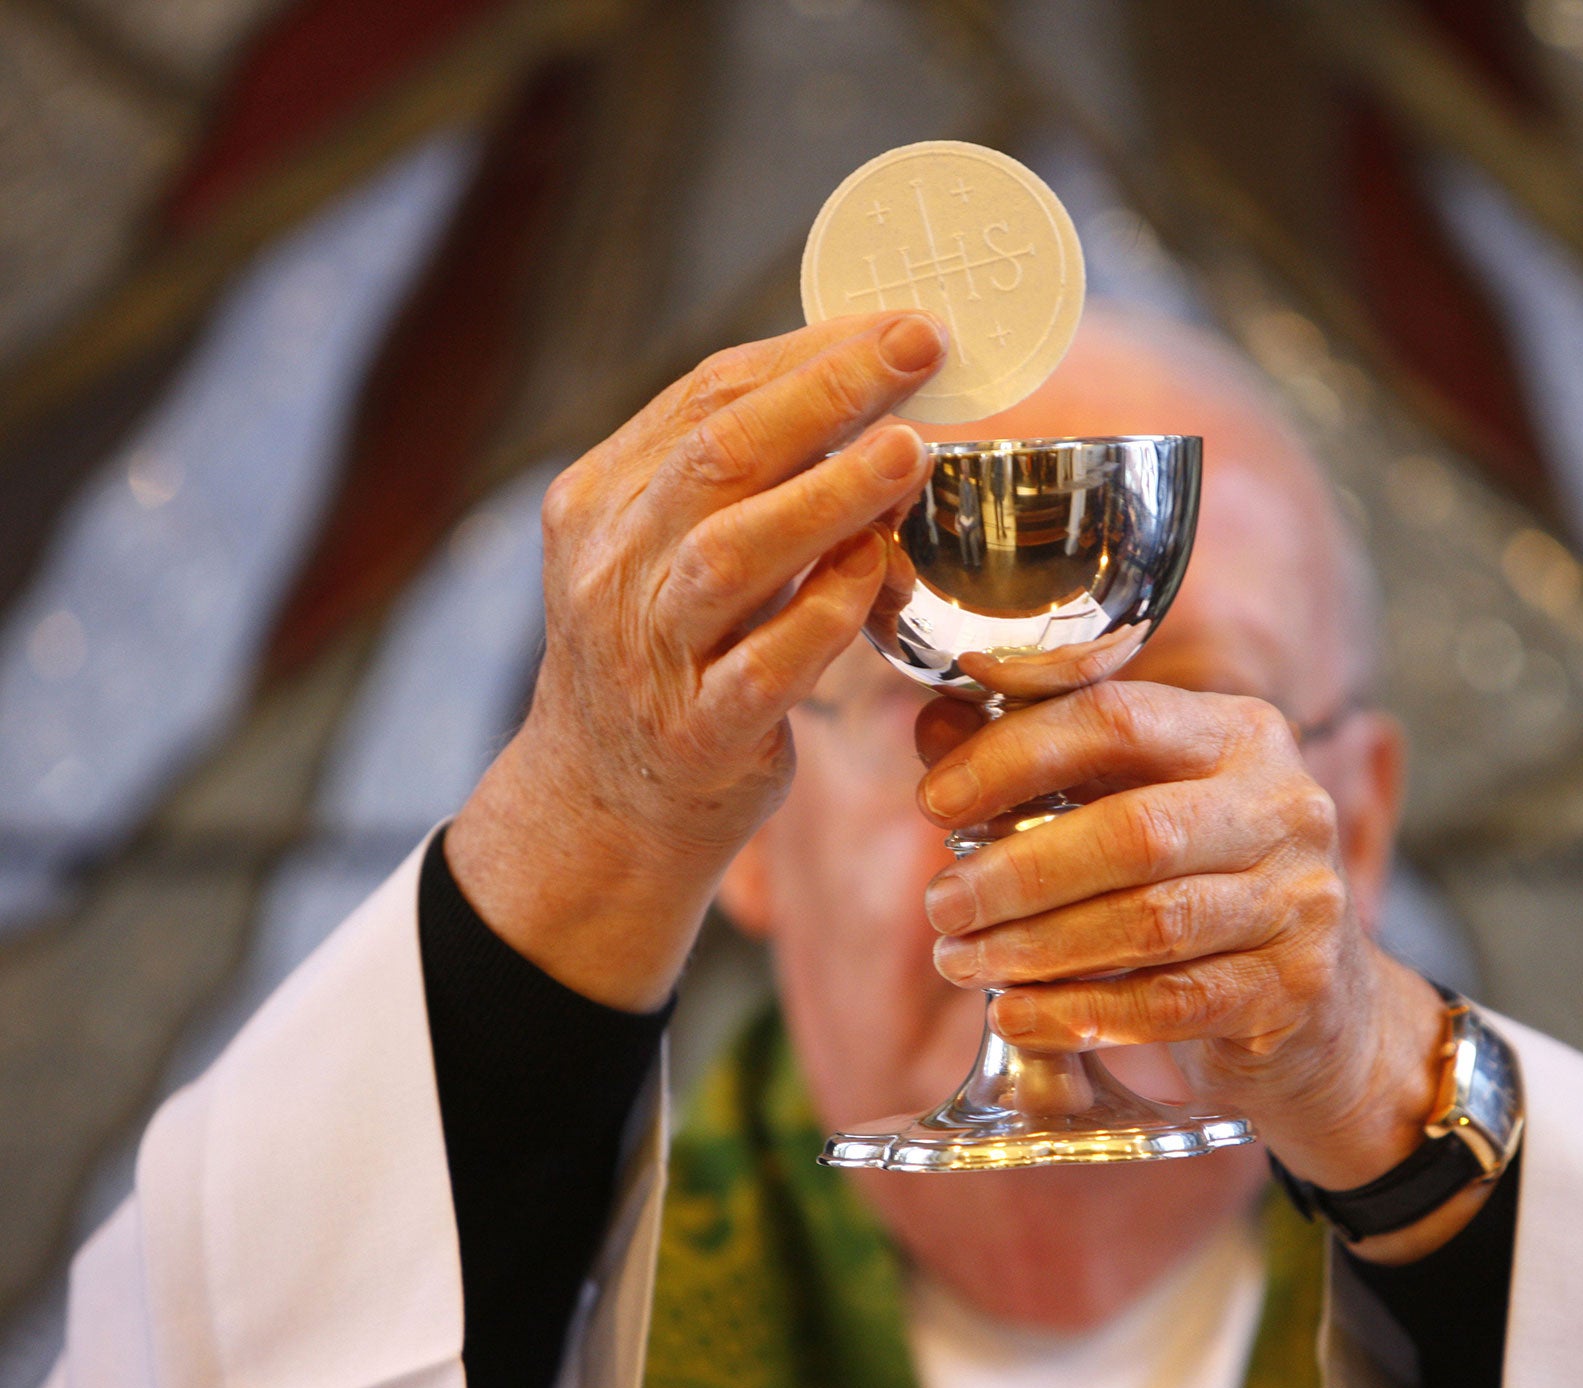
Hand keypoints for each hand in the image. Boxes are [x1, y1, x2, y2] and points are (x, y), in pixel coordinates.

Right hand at [447, 313, 945, 1007]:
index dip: (811, 352)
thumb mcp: (668, 551)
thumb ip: (742, 480)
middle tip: (921, 350)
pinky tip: (877, 573)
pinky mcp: (697, 733)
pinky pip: (765, 667)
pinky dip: (824, 614)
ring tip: (911, 451)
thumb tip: (870, 390)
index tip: (905, 323)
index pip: (706, 396)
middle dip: (828, 392)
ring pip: (733, 554)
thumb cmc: (666, 656)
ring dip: (829, 495)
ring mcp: (649, 652)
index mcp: (603, 498)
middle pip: (717, 454)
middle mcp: (614, 566)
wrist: (599, 808)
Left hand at [915, 682, 1482, 1258]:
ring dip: (1036, 947)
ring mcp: (1301, 901)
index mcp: (1240, 734)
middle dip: (1017, 871)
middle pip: (1133, 831)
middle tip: (941, 905)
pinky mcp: (1294, 989)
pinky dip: (1079, 1012)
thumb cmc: (1206, 884)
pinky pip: (1169, 1005)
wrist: (1323, 1007)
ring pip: (1149, 923)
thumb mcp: (1137, 806)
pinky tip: (1015, 1014)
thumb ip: (1044, 765)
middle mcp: (1285, 806)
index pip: (1117, 718)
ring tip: (961, 962)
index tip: (935, 801)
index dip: (1015, 755)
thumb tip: (937, 729)